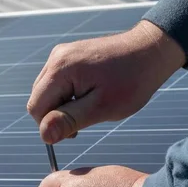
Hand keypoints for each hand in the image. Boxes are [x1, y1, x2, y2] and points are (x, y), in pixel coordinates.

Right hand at [27, 20, 184, 143]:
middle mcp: (56, 58)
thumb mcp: (102, 108)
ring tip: (91, 107)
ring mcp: (62, 54)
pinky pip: (57, 83)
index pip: (36, 108)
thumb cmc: (131, 81)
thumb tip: (44, 135)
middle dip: (57, 116)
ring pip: (47, 93)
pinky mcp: (69, 56)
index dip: (51, 125)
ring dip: (64, 106)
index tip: (77, 131)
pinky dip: (69, 96)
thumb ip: (69, 121)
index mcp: (60, 69)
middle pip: (39, 100)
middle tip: (87, 119)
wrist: (151, 51)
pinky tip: (90, 96)